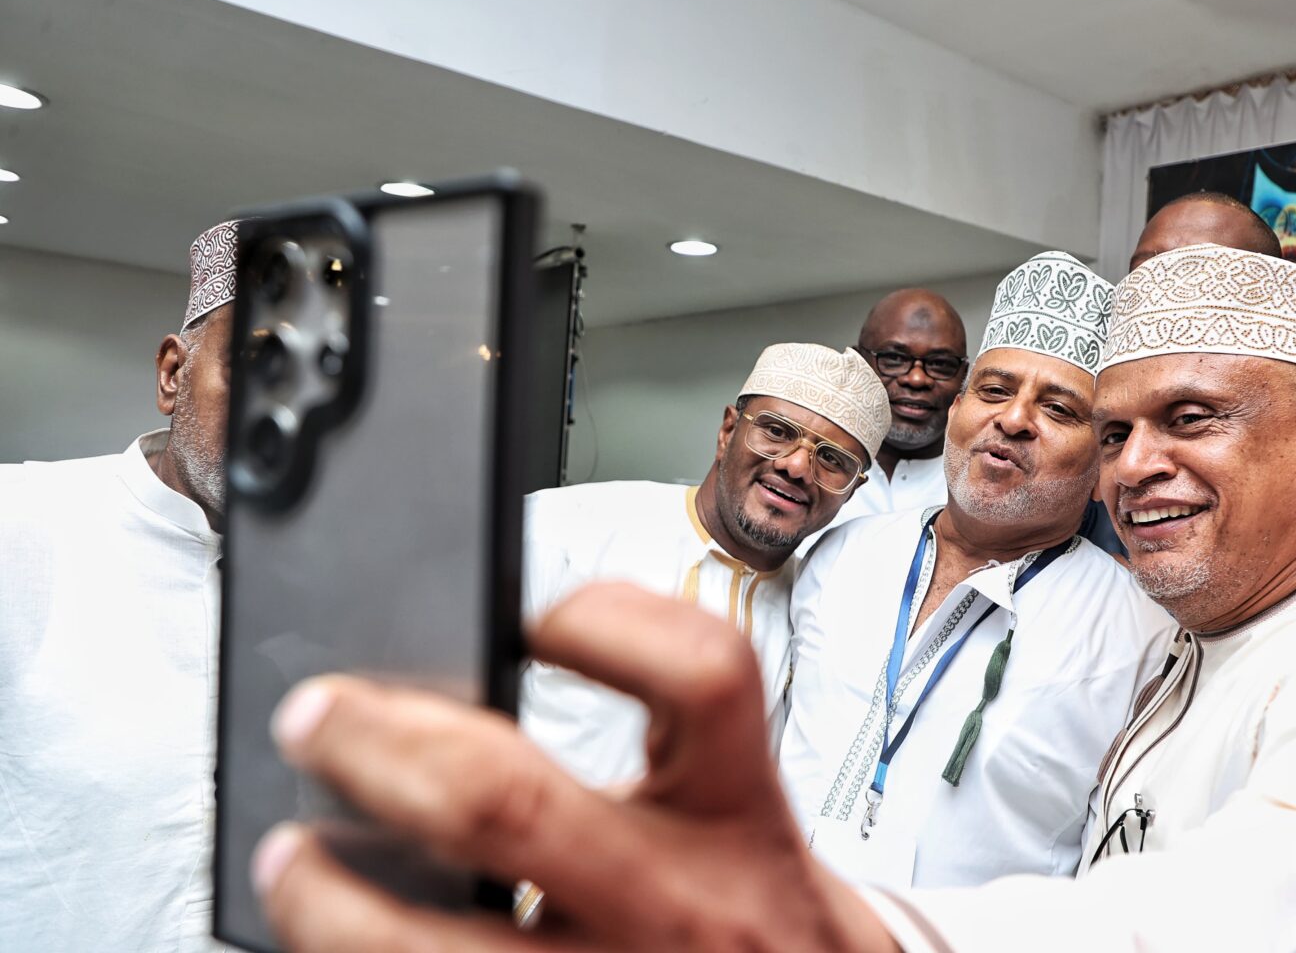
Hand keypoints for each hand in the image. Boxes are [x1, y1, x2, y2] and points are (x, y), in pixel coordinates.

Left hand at [250, 582, 895, 951]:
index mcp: (738, 816)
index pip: (698, 677)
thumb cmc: (765, 918)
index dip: (607, 620)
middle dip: (379, 745)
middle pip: (507, 801)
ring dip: (332, 901)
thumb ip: (666, 762)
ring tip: (289, 862)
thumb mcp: (748, 822)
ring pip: (439, 948)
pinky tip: (340, 945)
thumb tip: (494, 704)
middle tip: (317, 716)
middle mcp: (681, 900)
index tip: (532, 616)